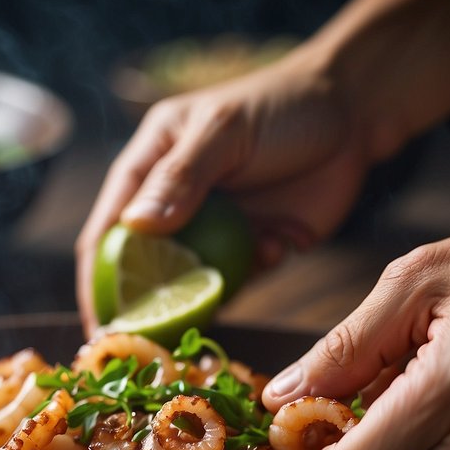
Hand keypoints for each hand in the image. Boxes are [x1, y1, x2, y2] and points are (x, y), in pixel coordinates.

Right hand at [75, 51, 370, 333]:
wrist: (352, 114)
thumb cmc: (279, 106)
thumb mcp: (224, 132)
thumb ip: (181, 177)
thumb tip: (135, 227)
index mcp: (148, 166)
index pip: (107, 232)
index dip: (97, 283)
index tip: (100, 330)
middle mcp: (172, 203)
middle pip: (143, 269)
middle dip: (148, 307)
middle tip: (154, 343)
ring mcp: (212, 230)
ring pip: (192, 283)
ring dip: (210, 291)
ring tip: (241, 273)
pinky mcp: (250, 248)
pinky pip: (240, 280)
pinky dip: (256, 270)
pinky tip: (281, 240)